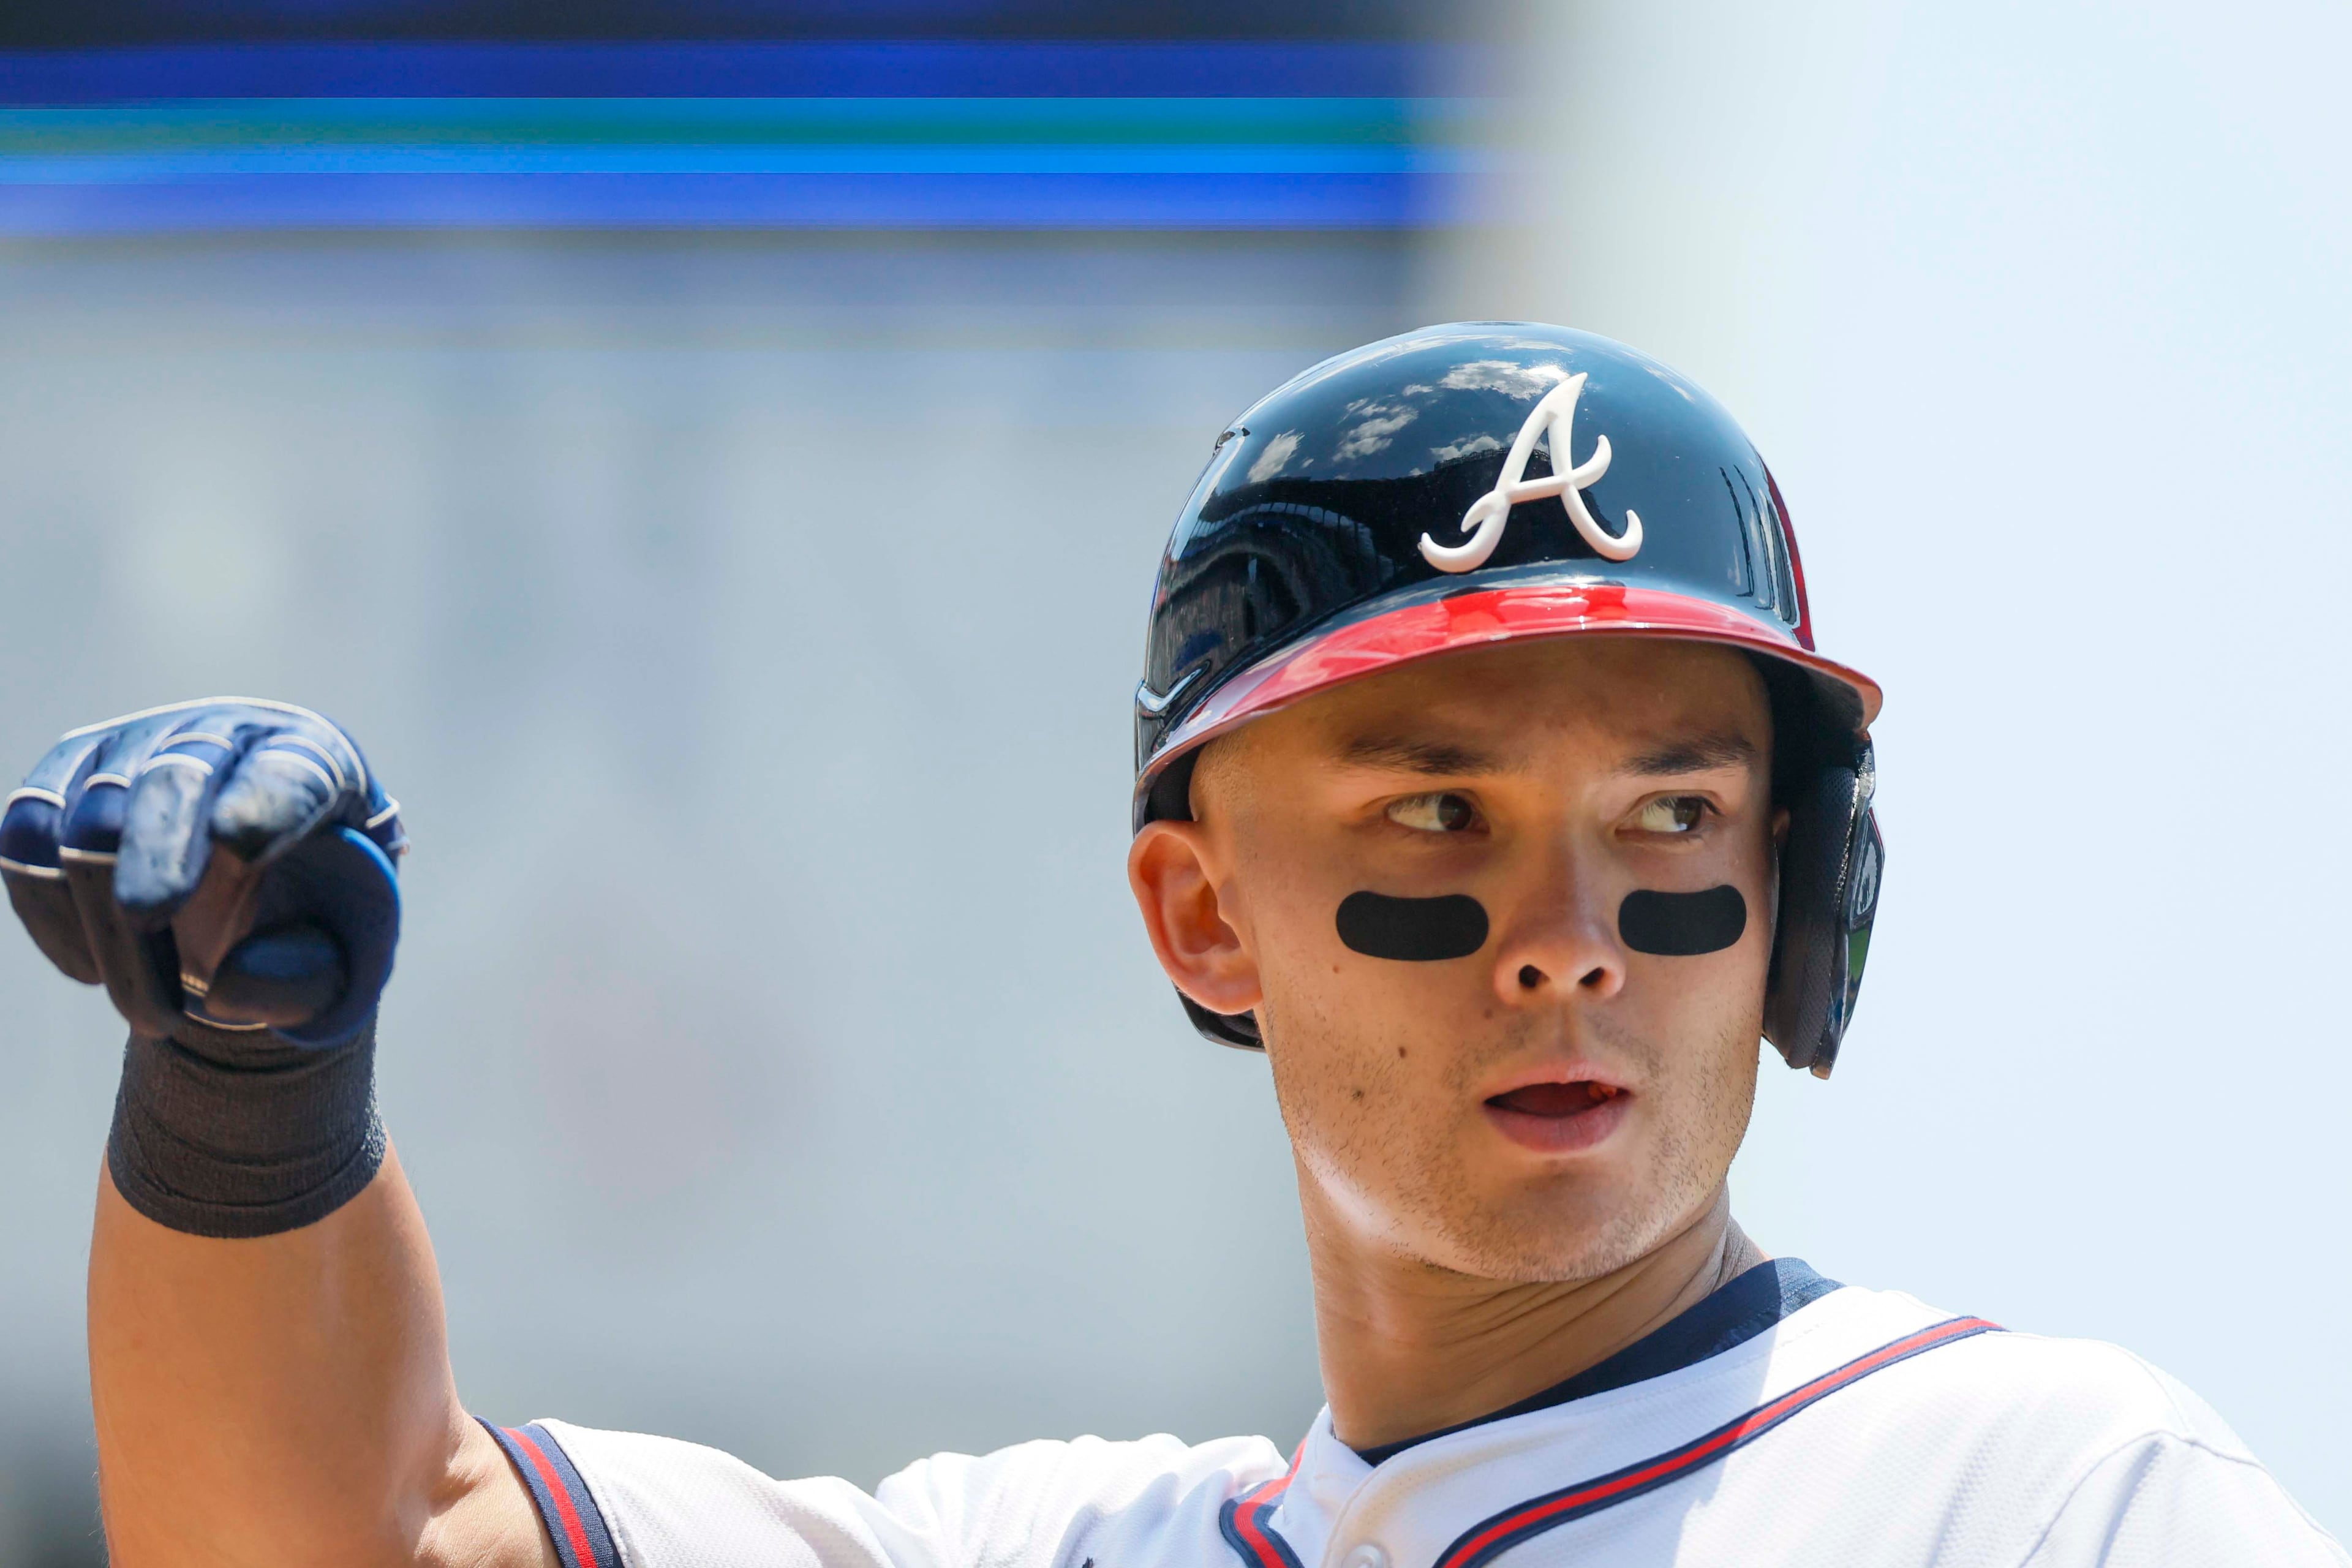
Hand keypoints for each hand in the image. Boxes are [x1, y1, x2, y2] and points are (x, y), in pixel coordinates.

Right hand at [0, 698, 403, 1049]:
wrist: (261, 891)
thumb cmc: (317, 913)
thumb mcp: (345, 955)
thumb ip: (310, 976)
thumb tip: (223, 989)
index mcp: (317, 762)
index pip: (295, 770)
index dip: (266, 801)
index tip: (243, 845)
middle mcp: (221, 737)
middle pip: (174, 778)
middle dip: (156, 848)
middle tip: (148, 916)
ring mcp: (135, 751)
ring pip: (90, 815)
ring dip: (106, 919)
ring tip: (154, 1014)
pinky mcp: (67, 781)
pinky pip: (28, 835)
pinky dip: (49, 910)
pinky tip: (93, 973)